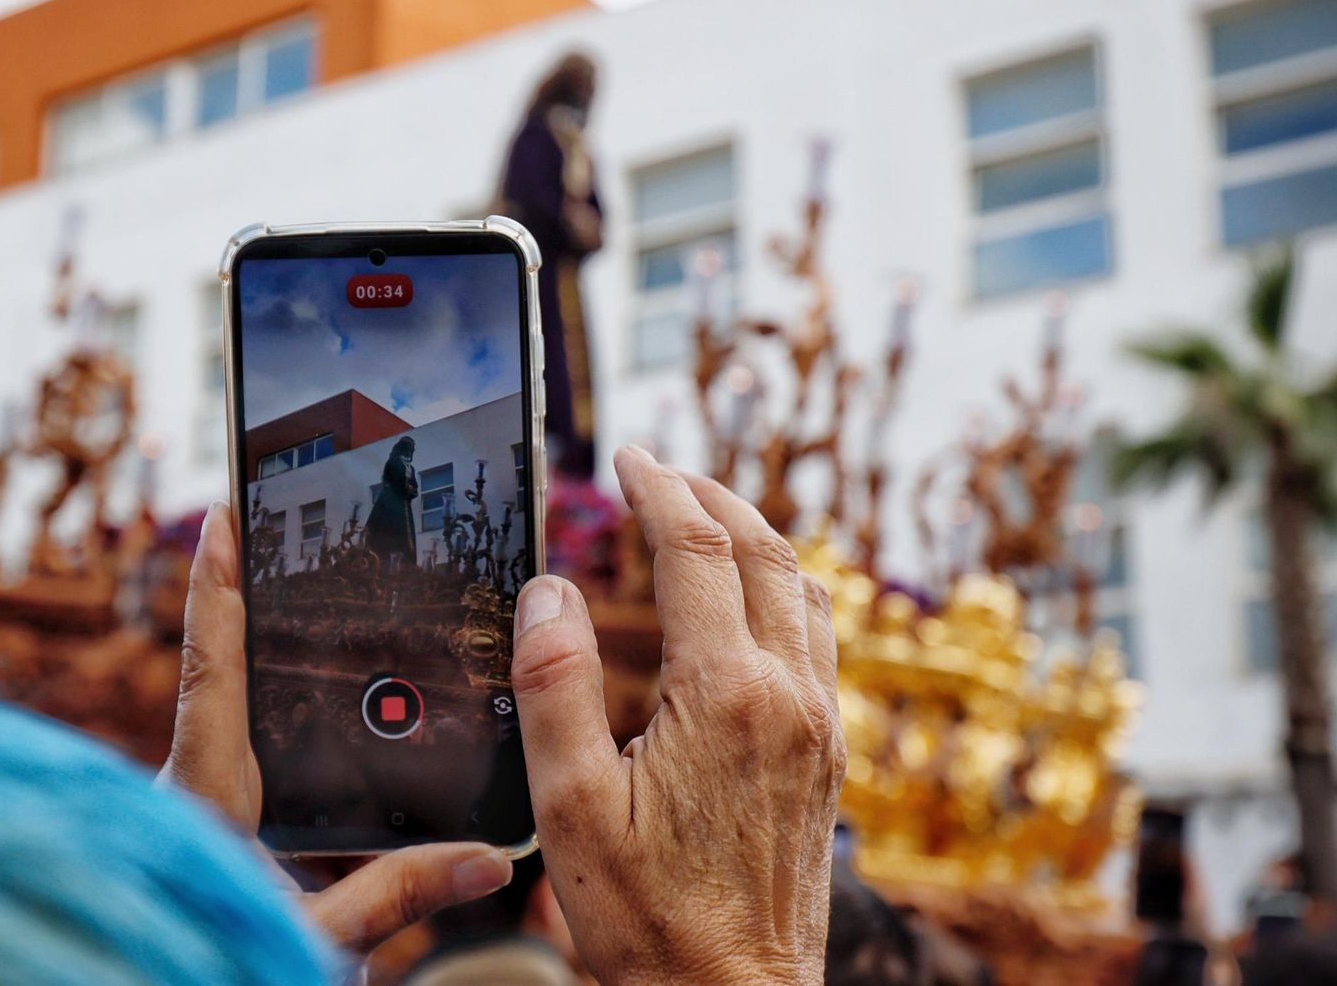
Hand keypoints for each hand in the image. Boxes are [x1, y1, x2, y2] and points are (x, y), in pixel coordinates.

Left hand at [160, 501, 513, 954]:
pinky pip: (257, 781)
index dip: (217, 592)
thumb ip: (395, 899)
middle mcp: (194, 794)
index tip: (219, 515)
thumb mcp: (315, 941)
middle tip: (292, 544)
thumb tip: (488, 862)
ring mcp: (200, 814)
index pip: (210, 678)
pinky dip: (303, 761)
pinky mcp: (212, 838)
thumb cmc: (216, 968)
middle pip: (229, 686)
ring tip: (340, 640)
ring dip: (289, 697)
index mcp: (203, 803)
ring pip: (246, 736)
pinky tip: (352, 759)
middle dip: (259, 618)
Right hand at [512, 446, 844, 985]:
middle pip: (765, 553)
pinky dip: (785, 590)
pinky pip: (819, 640)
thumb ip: (555, 686)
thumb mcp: (571, 806)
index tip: (629, 457)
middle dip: (712, 496)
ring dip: (757, 537)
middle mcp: (789, 697)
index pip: (697, 553)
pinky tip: (754, 606)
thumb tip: (548, 591)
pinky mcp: (827, 757)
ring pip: (805, 591)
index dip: (660, 491)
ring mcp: (819, 726)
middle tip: (662, 472)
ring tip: (709, 518)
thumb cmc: (648, 918)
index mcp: (726, 696)